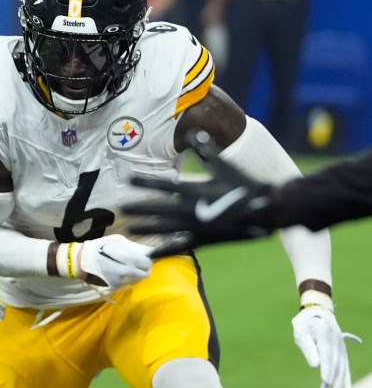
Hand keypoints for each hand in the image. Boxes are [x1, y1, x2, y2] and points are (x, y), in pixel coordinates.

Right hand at [75, 234, 152, 287]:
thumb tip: (146, 251)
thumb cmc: (98, 248)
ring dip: (136, 274)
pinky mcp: (115, 287)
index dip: (147, 260)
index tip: (144, 257)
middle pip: (145, 274)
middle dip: (144, 269)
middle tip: (138, 263)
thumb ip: (133, 246)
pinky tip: (120, 272)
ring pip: (137, 280)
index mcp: (129, 260)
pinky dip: (127, 278)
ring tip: (128, 267)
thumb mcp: (116, 241)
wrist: (80, 261)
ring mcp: (121, 282)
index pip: (147, 264)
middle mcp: (127, 273)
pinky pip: (127, 284)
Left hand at [121, 130, 275, 257]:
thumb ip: (207, 150)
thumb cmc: (245, 184)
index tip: (128, 179)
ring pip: (166, 229)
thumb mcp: (225, 165)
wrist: (267, 210)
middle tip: (121, 208)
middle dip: (140, 208)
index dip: (146, 182)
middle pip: (160, 209)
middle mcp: (193, 210)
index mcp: (196, 190)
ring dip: (147, 229)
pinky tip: (151, 255)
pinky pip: (180, 246)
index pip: (165, 185)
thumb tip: (194, 132)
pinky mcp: (204, 240)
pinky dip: (165, 250)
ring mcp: (198, 227)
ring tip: (130, 230)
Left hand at [292, 306, 361, 387]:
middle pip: (336, 364)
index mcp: (324, 335)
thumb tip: (315, 366)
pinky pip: (346, 366)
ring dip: (340, 382)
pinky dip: (346, 378)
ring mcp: (341, 346)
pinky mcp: (342, 351)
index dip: (327, 369)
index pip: (327, 355)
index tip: (325, 381)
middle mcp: (336, 342)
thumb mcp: (301, 333)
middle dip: (333, 380)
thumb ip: (308, 348)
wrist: (318, 312)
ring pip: (342, 367)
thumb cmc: (305, 324)